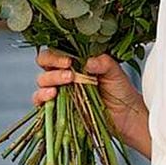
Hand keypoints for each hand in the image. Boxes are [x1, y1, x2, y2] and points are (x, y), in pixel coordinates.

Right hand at [33, 49, 147, 137]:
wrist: (125, 114)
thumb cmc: (119, 89)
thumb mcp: (115, 72)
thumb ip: (103, 63)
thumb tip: (89, 61)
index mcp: (76, 60)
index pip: (57, 51)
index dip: (58, 54)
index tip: (69, 61)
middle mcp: (65, 73)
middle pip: (45, 63)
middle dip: (54, 65)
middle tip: (69, 73)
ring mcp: (60, 89)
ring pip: (42, 80)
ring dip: (50, 80)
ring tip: (67, 83)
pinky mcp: (57, 107)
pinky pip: (40, 101)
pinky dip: (41, 97)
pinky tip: (52, 95)